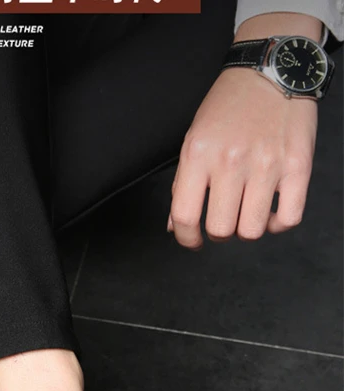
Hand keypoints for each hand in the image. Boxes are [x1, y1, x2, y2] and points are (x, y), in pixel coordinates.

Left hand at [168, 65, 318, 249]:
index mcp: (199, 155)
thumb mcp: (194, 139)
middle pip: (221, 230)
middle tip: (221, 221)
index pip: (185, 217)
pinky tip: (270, 213)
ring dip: (246, 229)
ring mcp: (267, 165)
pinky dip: (277, 224)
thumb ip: (183, 184)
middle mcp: (231, 161)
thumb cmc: (229, 106)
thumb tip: (174, 226)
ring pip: (253, 230)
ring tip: (245, 214)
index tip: (192, 239)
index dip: (186, 238)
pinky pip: (288, 218)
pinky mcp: (298, 166)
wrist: (271, 69)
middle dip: (218, 234)